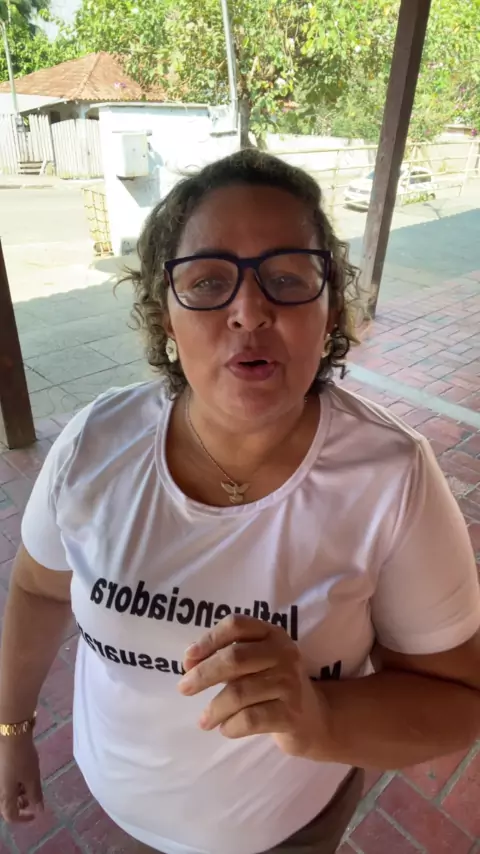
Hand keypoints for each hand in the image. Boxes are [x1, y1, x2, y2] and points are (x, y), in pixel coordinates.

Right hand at [0, 733, 43, 822]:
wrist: (11, 734)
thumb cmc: (22, 758)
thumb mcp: (32, 777)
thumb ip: (35, 795)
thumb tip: (39, 810)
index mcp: (4, 795)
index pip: (10, 816)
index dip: (23, 818)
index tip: (34, 813)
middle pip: (7, 805)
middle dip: (21, 804)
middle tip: (33, 795)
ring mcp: (0, 779)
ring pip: (7, 793)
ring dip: (19, 792)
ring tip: (31, 781)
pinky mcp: (1, 769)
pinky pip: (7, 782)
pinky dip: (16, 783)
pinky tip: (25, 773)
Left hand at [178, 614, 327, 756]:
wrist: (315, 719)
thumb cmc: (274, 686)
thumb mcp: (257, 663)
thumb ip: (227, 657)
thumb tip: (189, 662)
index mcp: (272, 634)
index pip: (236, 625)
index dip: (208, 639)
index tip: (188, 659)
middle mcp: (284, 653)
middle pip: (234, 658)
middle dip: (203, 674)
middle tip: (184, 689)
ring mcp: (290, 683)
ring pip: (238, 693)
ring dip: (214, 709)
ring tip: (204, 720)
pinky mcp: (292, 714)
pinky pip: (250, 719)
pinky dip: (231, 726)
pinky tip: (226, 728)